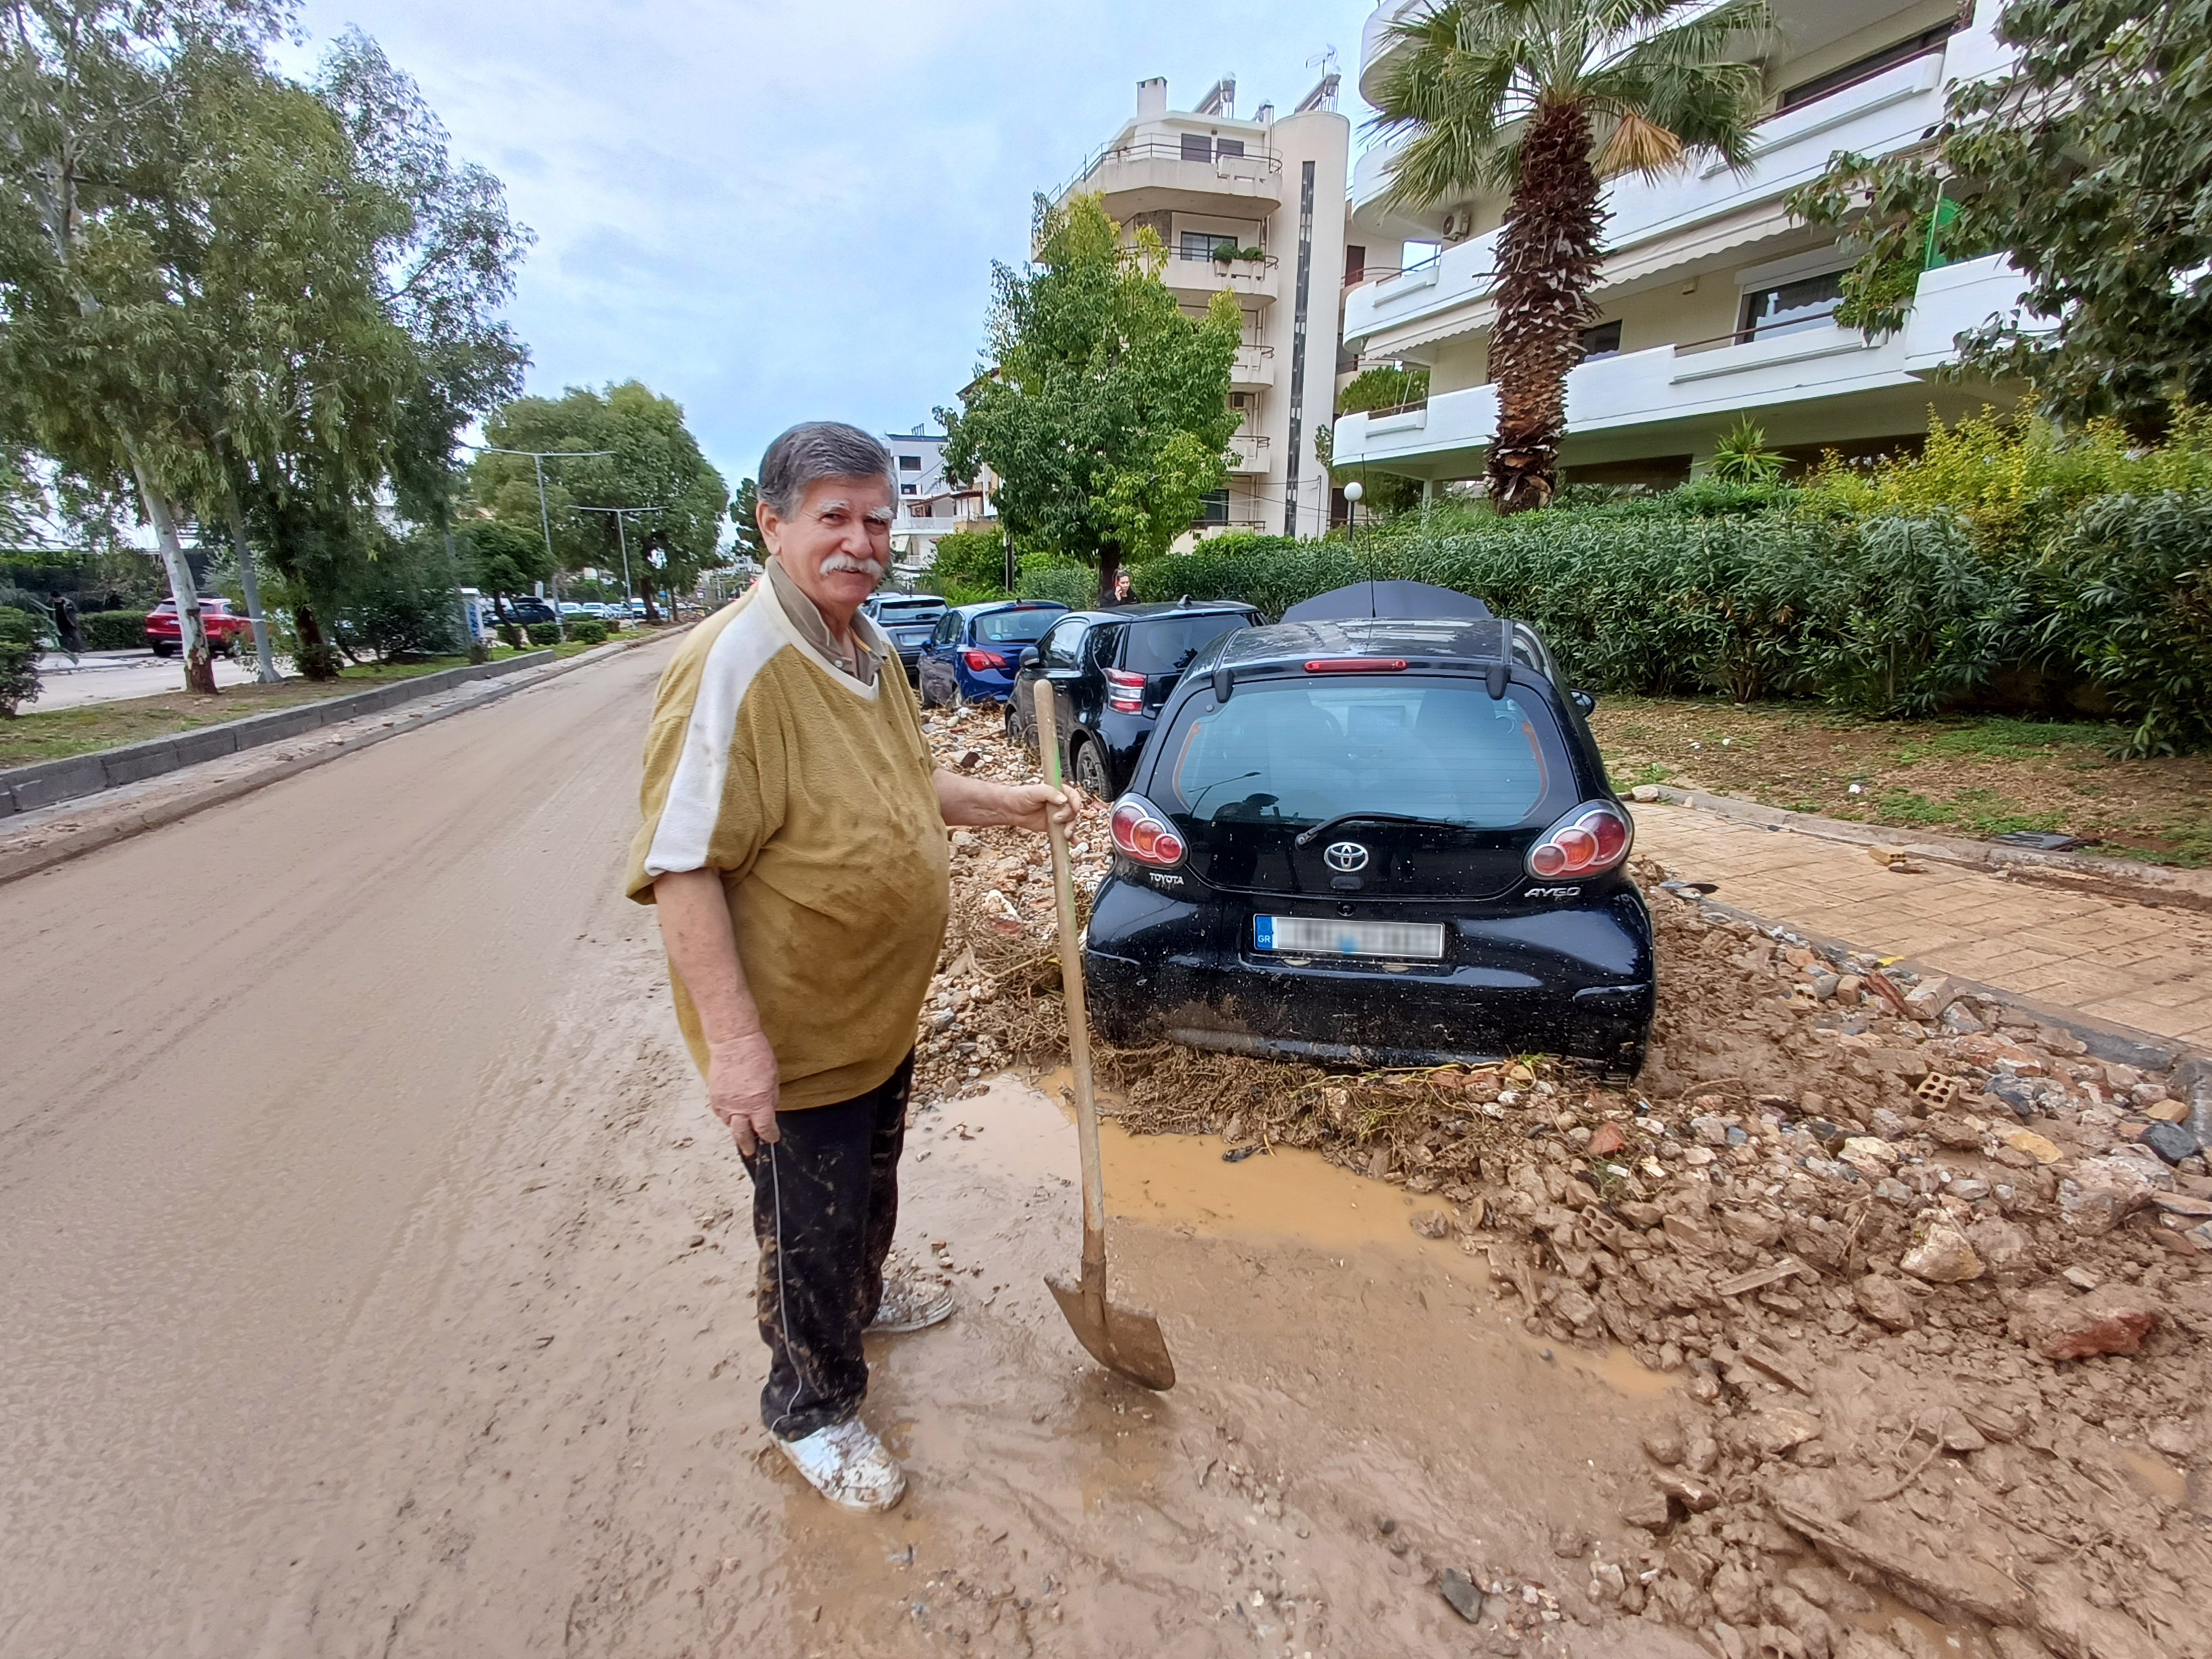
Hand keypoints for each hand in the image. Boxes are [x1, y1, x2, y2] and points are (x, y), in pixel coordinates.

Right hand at [705, 1029, 780, 1154]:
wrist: (733, 1042)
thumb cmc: (757, 1055)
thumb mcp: (773, 1078)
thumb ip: (771, 1098)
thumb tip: (768, 1109)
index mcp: (758, 1103)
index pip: (764, 1129)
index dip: (770, 1136)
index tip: (772, 1138)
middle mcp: (740, 1106)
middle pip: (742, 1135)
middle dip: (748, 1145)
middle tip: (751, 1151)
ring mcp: (724, 1102)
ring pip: (730, 1124)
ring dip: (737, 1129)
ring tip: (742, 1130)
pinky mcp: (714, 1096)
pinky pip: (720, 1113)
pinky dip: (727, 1116)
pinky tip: (732, 1113)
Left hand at [1002, 781, 1082, 834]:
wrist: (1011, 810)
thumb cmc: (1021, 796)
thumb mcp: (1035, 791)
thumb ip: (1050, 793)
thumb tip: (1063, 800)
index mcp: (1058, 792)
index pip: (1072, 795)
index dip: (1076, 801)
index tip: (1076, 808)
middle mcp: (1060, 804)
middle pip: (1072, 811)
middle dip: (1068, 817)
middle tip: (1056, 819)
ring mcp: (1058, 816)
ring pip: (1070, 822)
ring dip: (1071, 828)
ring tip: (1065, 834)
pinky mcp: (1054, 826)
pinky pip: (1065, 832)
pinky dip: (1072, 837)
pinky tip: (1074, 842)